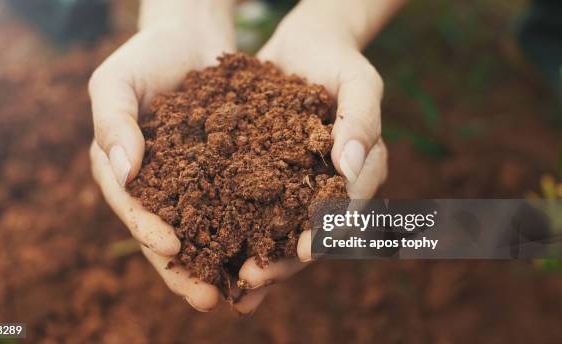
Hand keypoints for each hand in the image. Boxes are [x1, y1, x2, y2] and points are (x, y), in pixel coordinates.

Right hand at [89, 0, 234, 311]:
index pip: (132, 209)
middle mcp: (156, 185)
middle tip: (207, 299)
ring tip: (243, 288)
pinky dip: (248, 226)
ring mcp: (191, 182)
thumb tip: (124, 171)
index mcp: (122, 171)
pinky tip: (268, 247)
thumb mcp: (116, 82)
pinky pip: (236, 203)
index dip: (148, 231)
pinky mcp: (224, 172)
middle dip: (186, 269)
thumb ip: (112, 123)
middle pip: (168, 234)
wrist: (191, 35)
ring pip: (205, 229)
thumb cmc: (147, 56)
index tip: (171, 248)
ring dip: (221, 261)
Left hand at [234, 1, 388, 312]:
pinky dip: (230, 228)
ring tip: (230, 283)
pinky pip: (246, 207)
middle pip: (307, 234)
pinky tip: (205, 247)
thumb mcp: (358, 82)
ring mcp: (291, 188)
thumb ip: (362, 120)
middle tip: (253, 278)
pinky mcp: (261, 178)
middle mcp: (323, 192)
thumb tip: (349, 167)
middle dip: (282, 260)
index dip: (328, 232)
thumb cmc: (339, 63)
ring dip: (256, 258)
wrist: (303, 49)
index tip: (307, 249)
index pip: (345, 212)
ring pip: (275, 231)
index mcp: (355, 178)